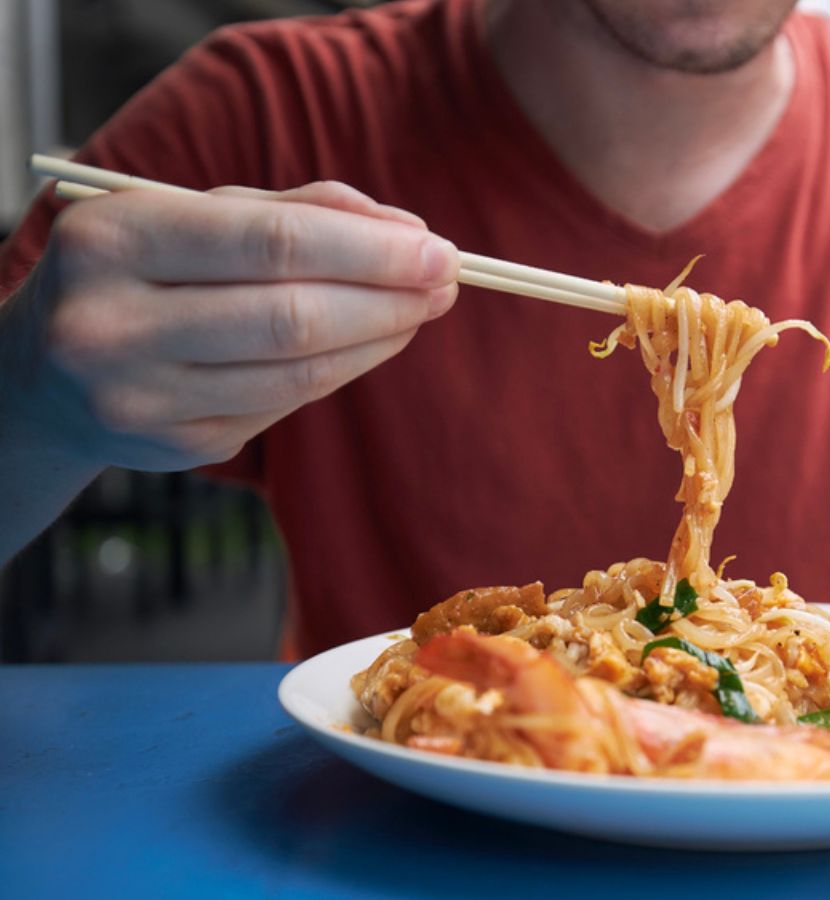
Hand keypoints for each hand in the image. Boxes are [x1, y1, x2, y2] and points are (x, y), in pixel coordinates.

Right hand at [4, 181, 457, 470]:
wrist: (46, 370)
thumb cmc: (144, 269)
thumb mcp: (194, 214)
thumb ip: (299, 211)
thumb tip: (409, 229)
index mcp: (114, 241)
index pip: (272, 245)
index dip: (371, 250)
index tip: (438, 249)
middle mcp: (114, 325)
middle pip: (294, 317)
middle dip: (389, 297)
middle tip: (446, 281)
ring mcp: (142, 398)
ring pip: (301, 372)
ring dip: (381, 338)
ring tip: (420, 308)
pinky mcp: (178, 446)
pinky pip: (287, 404)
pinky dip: (343, 369)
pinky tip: (368, 342)